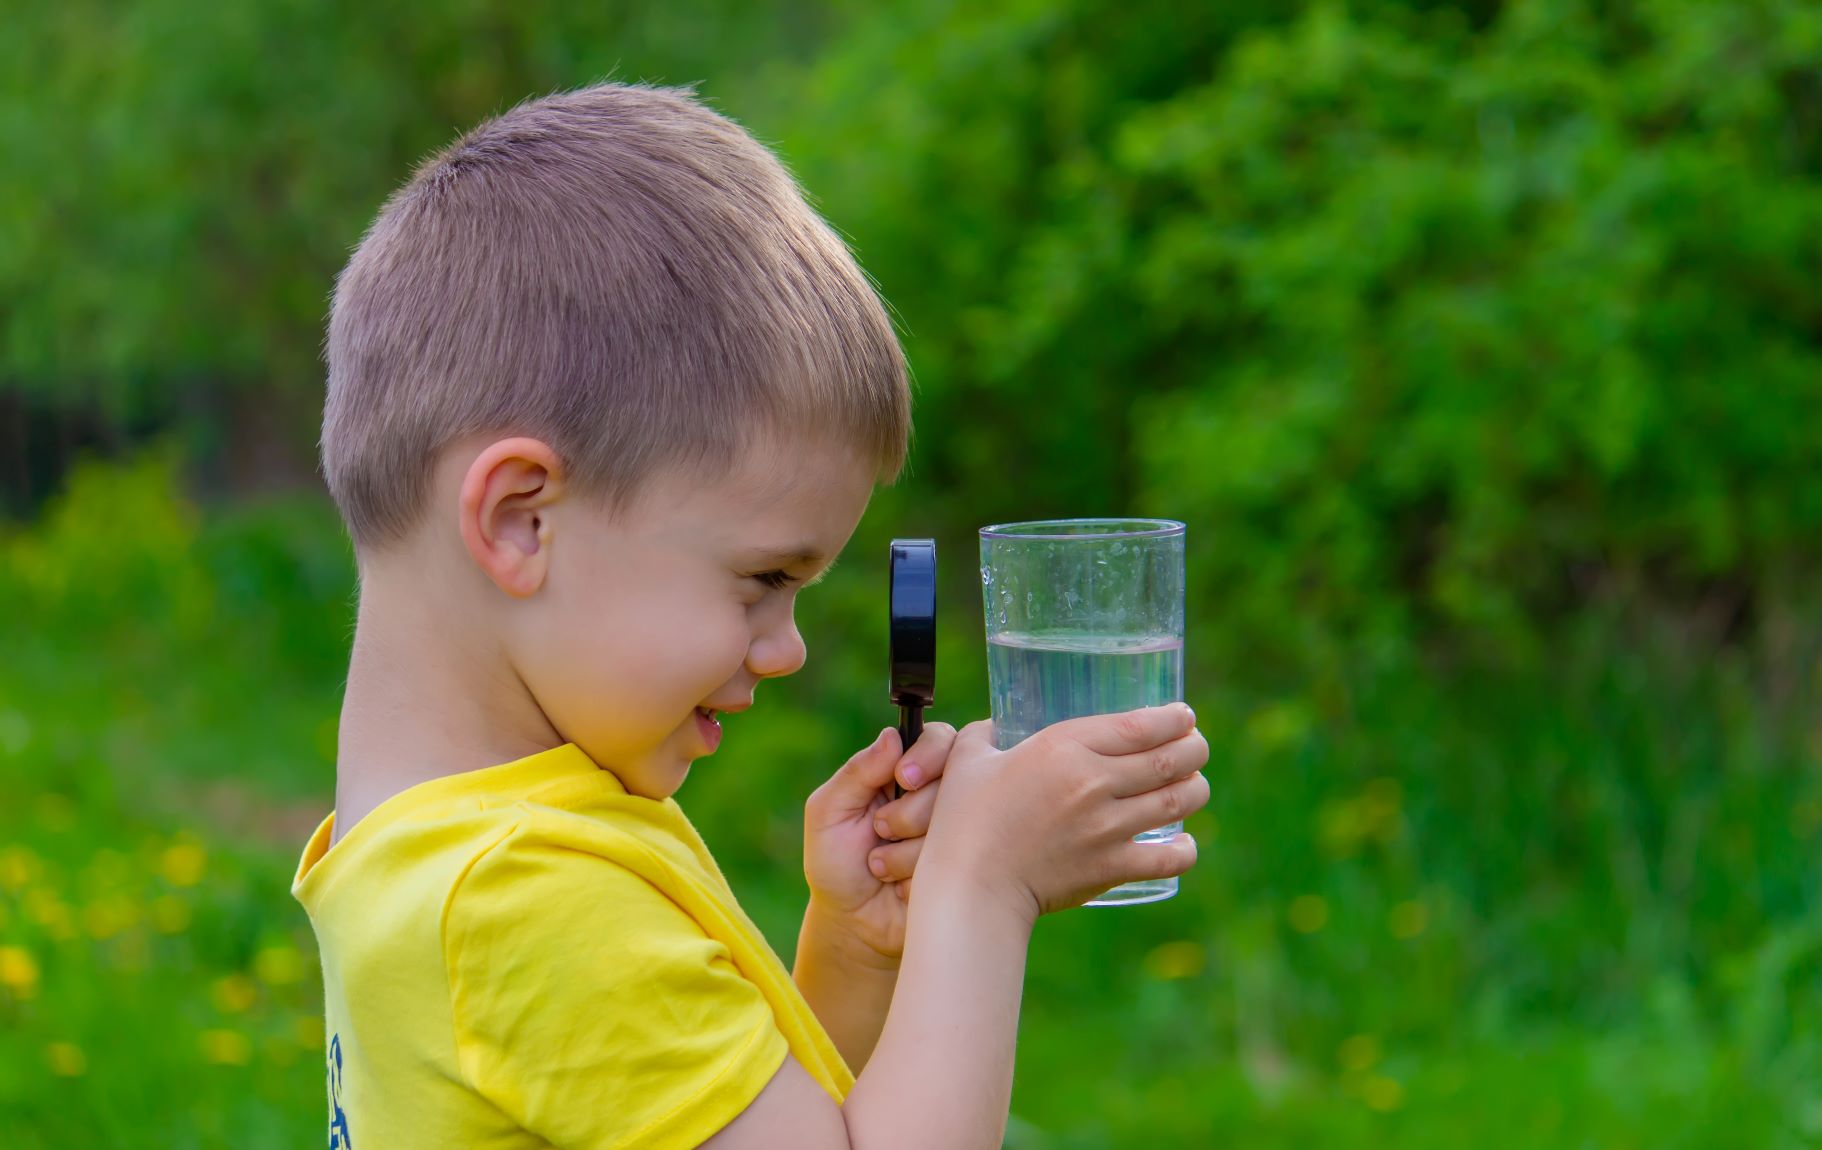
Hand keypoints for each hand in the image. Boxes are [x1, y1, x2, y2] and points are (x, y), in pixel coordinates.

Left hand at [801, 721, 958, 961]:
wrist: (853, 926)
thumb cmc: (836, 865)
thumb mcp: (828, 813)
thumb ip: (856, 773)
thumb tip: (892, 735)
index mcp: (907, 773)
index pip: (940, 739)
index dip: (928, 754)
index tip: (903, 778)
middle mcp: (939, 797)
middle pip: (957, 777)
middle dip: (910, 810)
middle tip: (880, 831)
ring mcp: (959, 833)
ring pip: (957, 822)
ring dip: (907, 850)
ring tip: (881, 867)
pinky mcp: (969, 869)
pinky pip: (958, 861)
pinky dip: (918, 875)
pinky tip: (900, 888)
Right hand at [918, 704, 1208, 923]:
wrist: (971, 888)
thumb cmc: (963, 822)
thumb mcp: (967, 760)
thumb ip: (984, 735)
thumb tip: (994, 726)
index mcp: (1062, 748)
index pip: (1140, 725)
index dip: (1174, 718)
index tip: (1184, 717)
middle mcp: (1093, 783)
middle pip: (1171, 759)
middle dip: (1195, 749)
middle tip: (1196, 747)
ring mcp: (1107, 828)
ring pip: (1178, 802)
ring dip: (1196, 790)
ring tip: (1195, 785)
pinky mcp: (1111, 867)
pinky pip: (1169, 858)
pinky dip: (1184, 850)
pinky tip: (1182, 844)